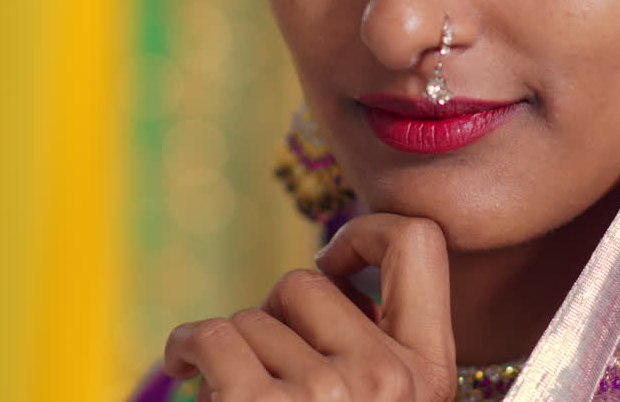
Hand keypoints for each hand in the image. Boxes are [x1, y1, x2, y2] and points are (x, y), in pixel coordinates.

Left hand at [164, 214, 457, 400]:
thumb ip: (377, 355)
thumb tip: (328, 275)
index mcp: (432, 377)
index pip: (420, 241)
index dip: (368, 233)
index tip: (334, 263)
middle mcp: (388, 380)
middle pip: (306, 282)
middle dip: (274, 317)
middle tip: (270, 370)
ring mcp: (326, 394)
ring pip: (251, 316)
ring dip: (231, 349)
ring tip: (238, 396)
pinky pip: (210, 336)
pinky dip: (187, 348)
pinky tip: (188, 368)